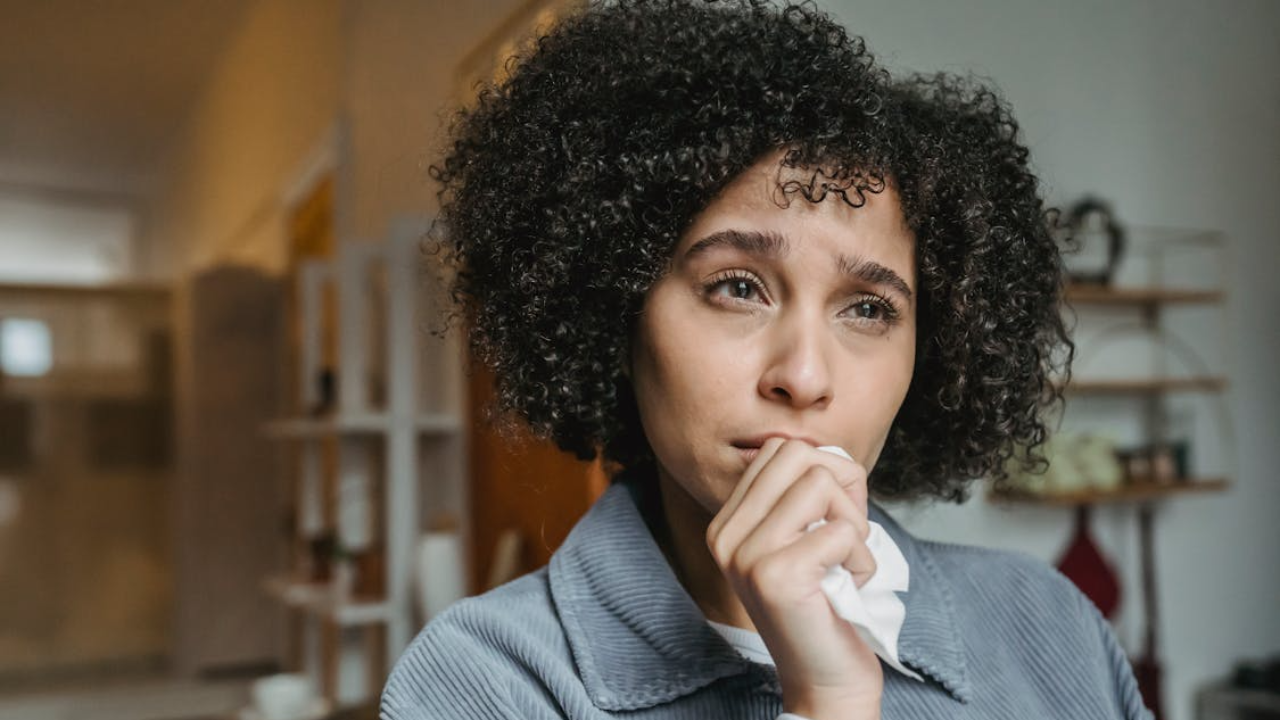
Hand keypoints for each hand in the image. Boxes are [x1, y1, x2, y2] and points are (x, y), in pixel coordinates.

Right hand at [706, 437, 883, 719]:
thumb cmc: (827, 604)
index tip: (831, 518)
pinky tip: (847, 587)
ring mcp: (745, 555)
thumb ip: (807, 492)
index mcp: (726, 523)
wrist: (825, 679)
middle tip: (846, 535)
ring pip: (822, 484)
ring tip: (845, 564)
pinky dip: (862, 559)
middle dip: (842, 487)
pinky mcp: (775, 576)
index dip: (823, 471)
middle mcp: (725, 536)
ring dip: (854, 526)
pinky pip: (842, 530)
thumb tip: (828, 452)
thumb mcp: (806, 537)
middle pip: (798, 455)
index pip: (778, 450)